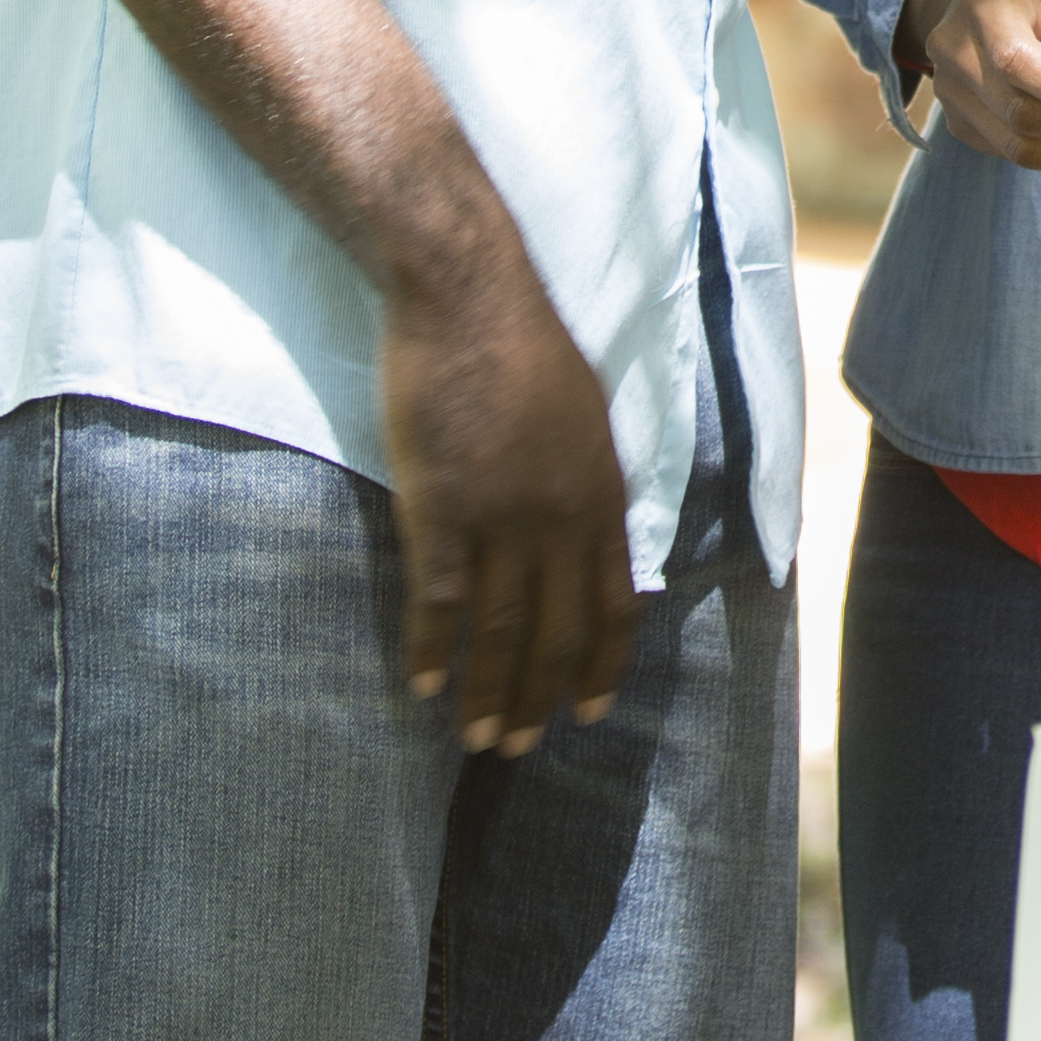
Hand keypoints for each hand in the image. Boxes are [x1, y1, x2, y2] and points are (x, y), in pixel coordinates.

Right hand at [373, 261, 641, 753]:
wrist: (468, 293)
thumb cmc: (520, 343)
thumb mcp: (583, 415)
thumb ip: (586, 482)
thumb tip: (590, 533)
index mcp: (603, 494)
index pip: (616, 604)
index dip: (601, 664)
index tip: (589, 710)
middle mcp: (562, 516)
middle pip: (559, 631)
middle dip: (543, 698)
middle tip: (523, 747)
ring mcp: (503, 514)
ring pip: (502, 630)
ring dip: (491, 693)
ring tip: (480, 740)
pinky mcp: (442, 506)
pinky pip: (442, 600)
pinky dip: (434, 651)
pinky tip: (424, 687)